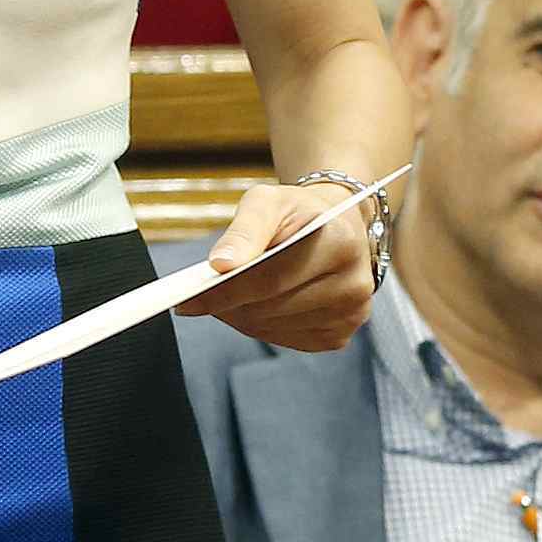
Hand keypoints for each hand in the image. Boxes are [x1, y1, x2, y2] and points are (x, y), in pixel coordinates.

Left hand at [183, 173, 391, 354]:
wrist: (336, 226)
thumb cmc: (298, 212)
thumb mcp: (269, 201)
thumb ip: (244, 230)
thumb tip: (219, 264)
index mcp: (340, 242)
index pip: (271, 277)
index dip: (225, 291)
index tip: (187, 301)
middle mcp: (354, 283)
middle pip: (270, 307)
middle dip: (228, 303)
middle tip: (200, 297)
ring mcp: (350, 314)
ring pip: (272, 328)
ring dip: (241, 316)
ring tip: (231, 295)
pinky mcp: (339, 335)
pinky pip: (283, 340)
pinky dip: (260, 326)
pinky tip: (258, 305)